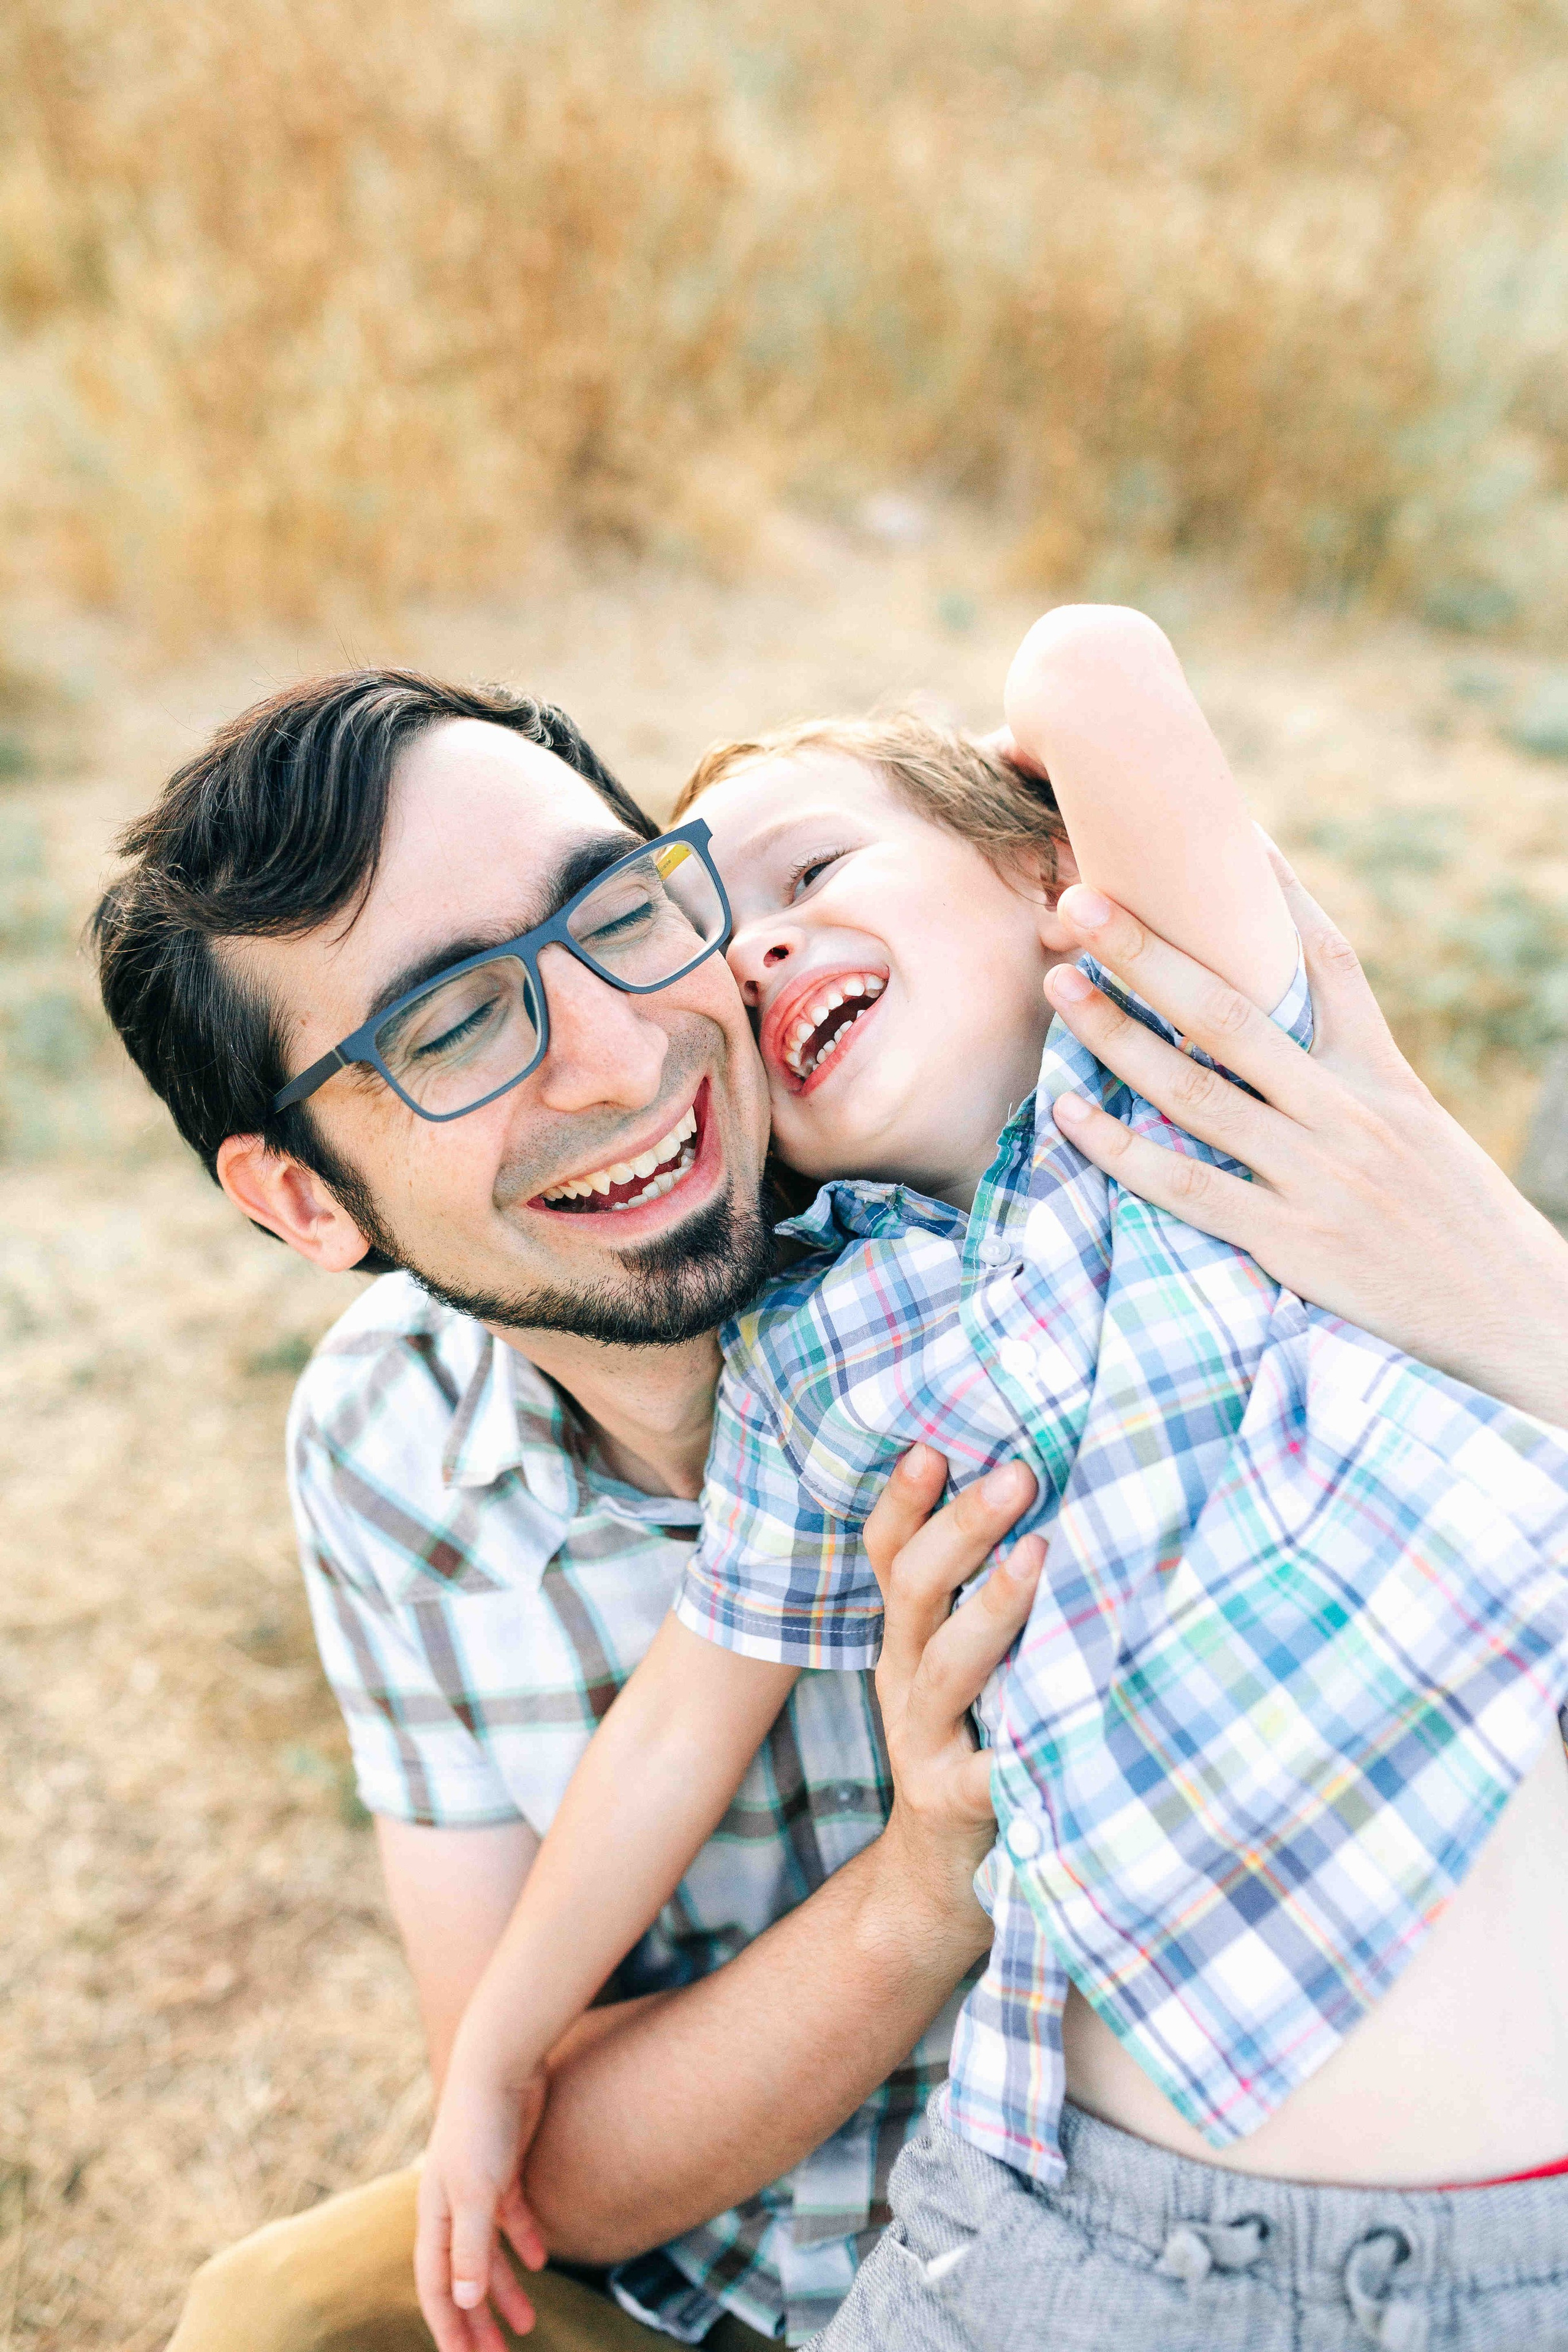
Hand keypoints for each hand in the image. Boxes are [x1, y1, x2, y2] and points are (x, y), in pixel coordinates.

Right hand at [415, 2061, 548, 2351]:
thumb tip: (465, 2304)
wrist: (501, 2062)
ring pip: (490, 2253)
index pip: (436, 2286)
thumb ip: (471, 2249)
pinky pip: (513, 2217)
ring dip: (505, 2290)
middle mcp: (452, 2206)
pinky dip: (525, 2242)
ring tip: (528, 2325)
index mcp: (435, 2216)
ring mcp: (479, 2187)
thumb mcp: (476, 2193)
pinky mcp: (506, 2169)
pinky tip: (541, 2261)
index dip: (448, 2327)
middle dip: (477, 2321)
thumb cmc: (481, 2126)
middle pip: (463, 2276)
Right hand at [862, 1449, 1044, 1948]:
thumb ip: (982, 1600)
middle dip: (960, 1527)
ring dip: (990, 1608)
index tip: (932, 1444)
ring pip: (947, 1667)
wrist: (937, 1887)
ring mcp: (927, 1747)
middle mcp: (906, 1684)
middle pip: (914, 1593)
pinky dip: (1020, 1750)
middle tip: (1017, 1473)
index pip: (889, 1557)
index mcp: (907, 1643)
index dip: (902, 1501)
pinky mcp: (962, 1809)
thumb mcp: (964, 1668)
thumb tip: (1045, 1498)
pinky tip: (1065, 1724)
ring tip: (1038, 1557)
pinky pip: (991, 1774)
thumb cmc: (977, 1747)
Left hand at [1040, 847, 1567, 1428]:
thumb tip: (1287, 1044)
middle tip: (1083, 897)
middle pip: (1232, 1012)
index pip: (1329, 962)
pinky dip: (1122, 1151)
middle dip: (1151, 951)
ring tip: (1059, 982)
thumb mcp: (1422, 1134)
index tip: (1226, 834)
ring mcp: (1315, 1176)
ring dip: (1119, 1033)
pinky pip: (1187, 1187)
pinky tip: (1070, 1112)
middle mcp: (1346, 1113)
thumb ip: (1353, 1085)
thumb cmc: (1461, 1227)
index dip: (1277, 893)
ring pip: (1196, 1090)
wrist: (1518, 1318)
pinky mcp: (1291, 1243)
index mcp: (1385, 1076)